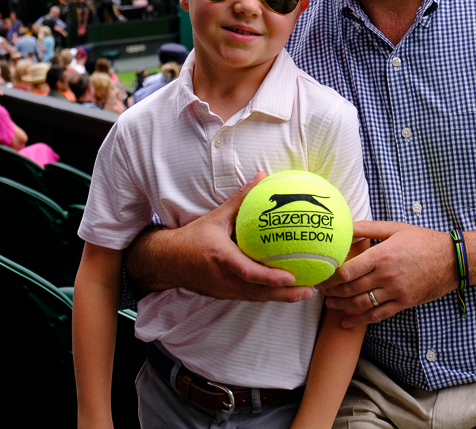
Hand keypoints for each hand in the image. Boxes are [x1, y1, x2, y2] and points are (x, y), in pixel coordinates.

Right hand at [125, 172, 315, 302]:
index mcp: (222, 257)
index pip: (249, 272)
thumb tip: (262, 176)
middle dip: (284, 294)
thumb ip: (240, 199)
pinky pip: (250, 297)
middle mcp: (224, 278)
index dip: (270, 277)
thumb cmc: (193, 237)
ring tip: (304, 293)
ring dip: (280, 298)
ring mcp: (224, 289)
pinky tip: (285, 291)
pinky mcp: (225, 294)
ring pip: (256, 298)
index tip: (291, 277)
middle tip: (309, 290)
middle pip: (258, 292)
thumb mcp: (216, 216)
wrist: (167, 261)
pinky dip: (268, 296)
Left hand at [318, 222, 456, 328]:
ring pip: (361, 304)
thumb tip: (347, 225)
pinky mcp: (402, 303)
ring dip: (341, 306)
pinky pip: (377, 315)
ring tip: (329, 304)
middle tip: (320, 290)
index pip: (348, 270)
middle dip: (332, 292)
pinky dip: (359, 320)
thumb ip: (369, 228)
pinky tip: (347, 322)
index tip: (321, 275)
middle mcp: (386, 276)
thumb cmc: (423, 240)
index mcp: (383, 255)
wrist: (451, 260)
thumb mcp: (396, 228)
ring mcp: (395, 292)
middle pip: (351, 289)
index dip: (331, 276)